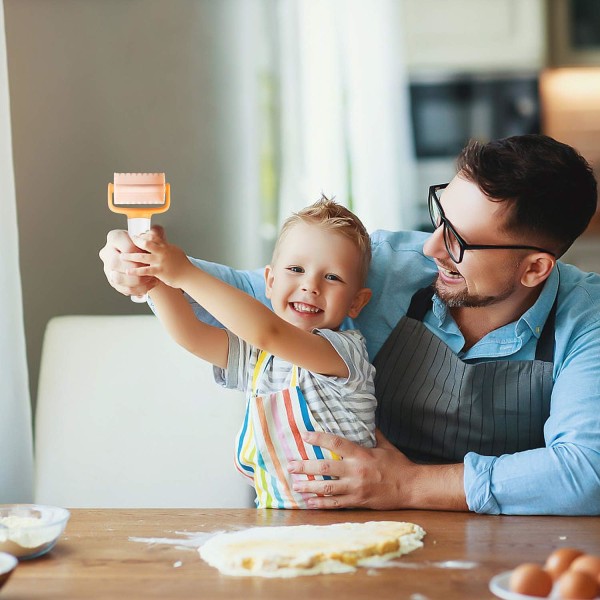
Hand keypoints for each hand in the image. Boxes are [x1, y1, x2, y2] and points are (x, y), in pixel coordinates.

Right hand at [99, 228, 161, 296]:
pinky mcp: (113, 281)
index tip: (147, 254)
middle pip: (115, 263)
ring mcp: (107, 268)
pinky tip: (148, 285)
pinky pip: (122, 288)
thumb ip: (155, 232)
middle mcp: (106, 252)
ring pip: (117, 278)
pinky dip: (137, 289)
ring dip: (136, 280)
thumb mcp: (151, 237)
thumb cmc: (145, 246)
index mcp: (114, 237)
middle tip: (148, 269)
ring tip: (150, 278)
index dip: (137, 252)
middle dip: (134, 268)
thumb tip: (155, 232)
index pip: (122, 245)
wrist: (142, 258)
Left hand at [121, 230, 192, 288]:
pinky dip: (136, 271)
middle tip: (127, 243)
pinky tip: (129, 271)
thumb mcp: (175, 251)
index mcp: (165, 246)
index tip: (136, 236)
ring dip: (130, 257)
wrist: (188, 275)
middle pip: (146, 243)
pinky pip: (145, 271)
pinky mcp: (159, 271)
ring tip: (122, 257)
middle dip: (135, 242)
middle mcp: (162, 252)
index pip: (152, 236)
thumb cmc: (183, 264)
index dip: (143, 235)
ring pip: (142, 257)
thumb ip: (165, 246)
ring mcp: (160, 261)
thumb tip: (160, 242)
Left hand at [288, 430, 417, 509]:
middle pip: (325, 468)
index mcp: (362, 454)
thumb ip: (373, 433)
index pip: (336, 444)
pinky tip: (309, 502)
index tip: (304, 436)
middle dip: (305, 466)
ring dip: (308, 486)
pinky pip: (335, 504)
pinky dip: (320, 503)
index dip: (319, 439)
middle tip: (290, 465)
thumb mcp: (385, 445)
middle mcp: (356, 471)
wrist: (411, 487)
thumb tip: (365, 419)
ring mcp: (356, 488)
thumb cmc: (398, 465)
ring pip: (327, 488)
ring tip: (294, 484)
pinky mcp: (358, 502)